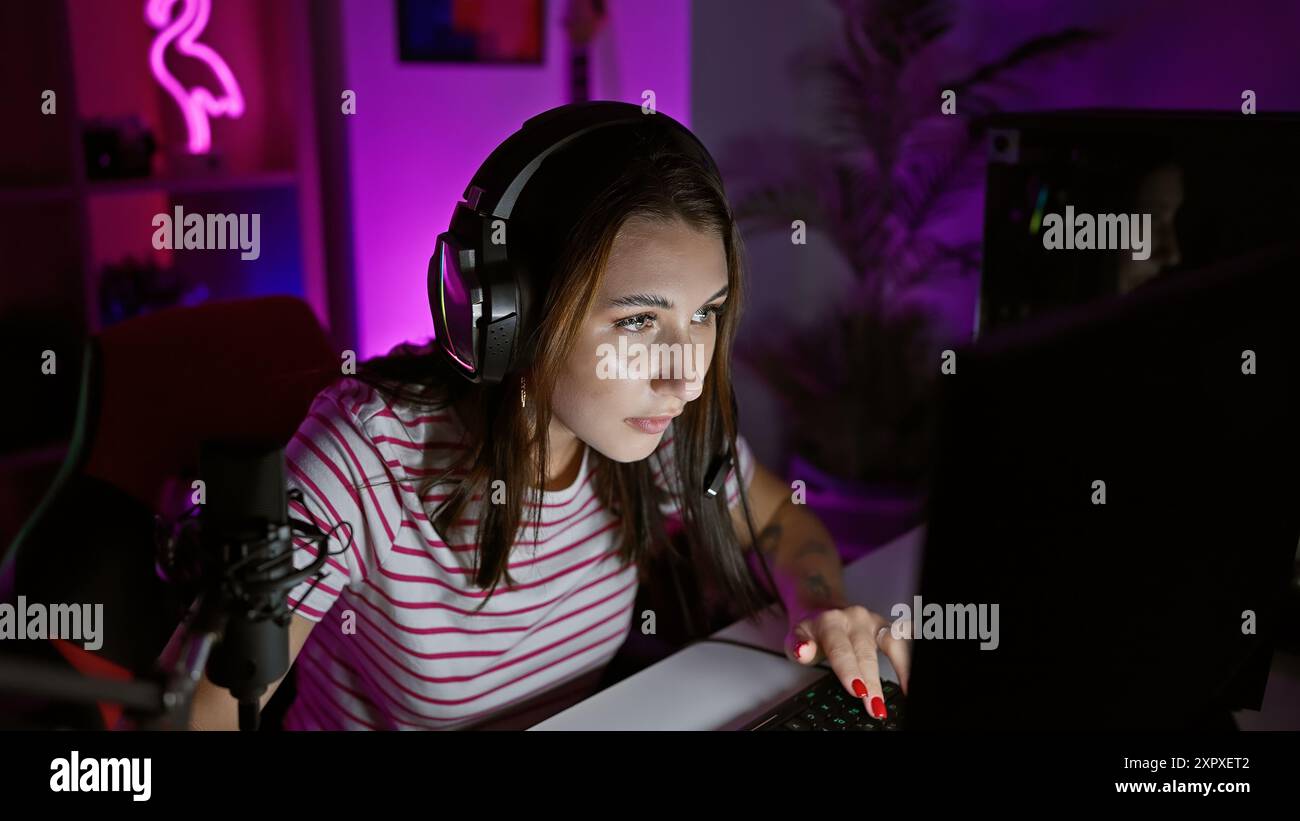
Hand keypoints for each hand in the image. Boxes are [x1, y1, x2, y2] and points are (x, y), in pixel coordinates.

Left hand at [785, 605, 910, 719]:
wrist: (823, 610)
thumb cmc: (813, 630)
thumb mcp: (795, 636)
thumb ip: (797, 645)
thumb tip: (803, 651)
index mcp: (831, 622)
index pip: (840, 648)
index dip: (849, 670)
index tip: (857, 690)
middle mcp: (855, 619)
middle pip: (867, 652)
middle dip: (873, 682)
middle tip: (876, 707)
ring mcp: (874, 621)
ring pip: (894, 641)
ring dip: (903, 668)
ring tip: (907, 692)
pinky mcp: (888, 627)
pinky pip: (905, 640)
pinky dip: (911, 657)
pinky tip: (914, 675)